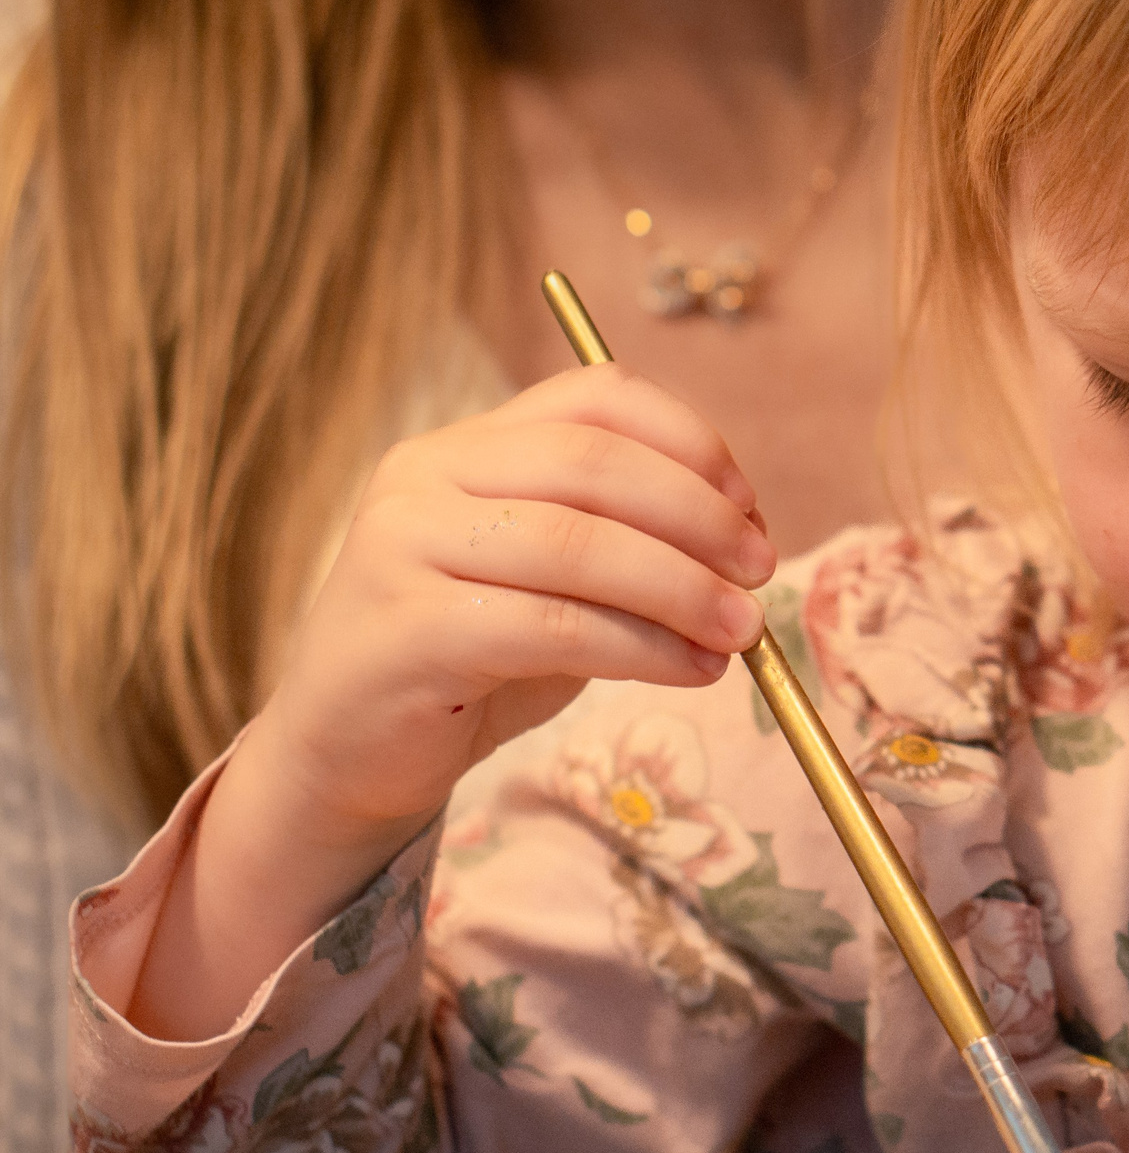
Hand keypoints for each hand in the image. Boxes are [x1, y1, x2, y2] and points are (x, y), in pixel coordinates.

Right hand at [129, 364, 774, 1044]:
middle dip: (701, 517)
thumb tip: (744, 544)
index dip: (690, 443)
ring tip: (741, 632)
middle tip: (761, 571)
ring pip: (580, 542)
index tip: (749, 507)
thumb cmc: (466, 667)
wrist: (343, 756)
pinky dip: (643, 648)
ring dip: (683, 588)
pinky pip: (553, 625)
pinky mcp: (408, 628)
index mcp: (466, 445)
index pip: (594, 396)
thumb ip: (627, 547)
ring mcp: (404, 545)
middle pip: (595, 463)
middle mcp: (425, 474)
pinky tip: (692, 671)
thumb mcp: (555, 586)